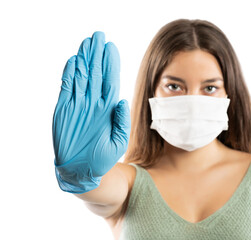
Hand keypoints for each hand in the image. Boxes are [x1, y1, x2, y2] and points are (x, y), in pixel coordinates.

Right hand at [52, 31, 129, 192]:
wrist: (84, 170)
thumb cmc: (103, 158)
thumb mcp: (119, 141)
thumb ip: (121, 121)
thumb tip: (122, 100)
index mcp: (108, 109)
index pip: (110, 81)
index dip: (111, 64)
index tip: (111, 48)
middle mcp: (94, 103)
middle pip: (96, 74)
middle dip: (97, 55)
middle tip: (98, 36)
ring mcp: (79, 105)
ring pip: (81, 77)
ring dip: (84, 60)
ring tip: (86, 43)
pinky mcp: (65, 109)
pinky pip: (66, 88)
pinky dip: (69, 74)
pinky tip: (73, 61)